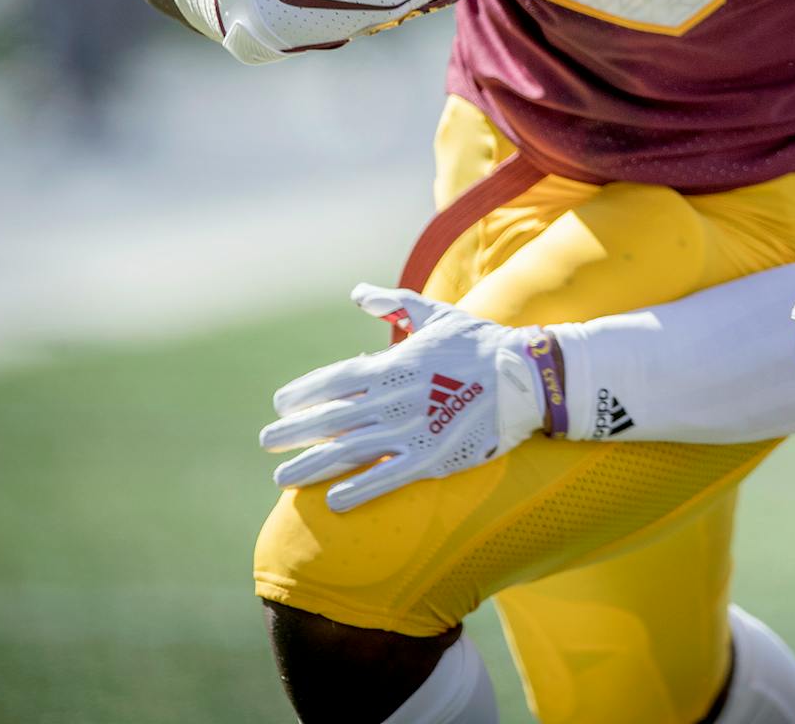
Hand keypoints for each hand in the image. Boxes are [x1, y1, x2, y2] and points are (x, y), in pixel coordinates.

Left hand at [259, 285, 547, 510]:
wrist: (528, 376)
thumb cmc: (481, 344)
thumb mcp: (436, 315)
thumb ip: (394, 303)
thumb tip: (358, 292)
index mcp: (394, 363)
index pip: (334, 380)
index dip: (303, 394)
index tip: (280, 405)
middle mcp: (395, 398)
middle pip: (331, 419)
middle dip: (294, 432)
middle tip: (266, 442)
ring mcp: (413, 430)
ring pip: (350, 451)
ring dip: (312, 465)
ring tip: (283, 479)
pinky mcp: (434, 457)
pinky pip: (388, 477)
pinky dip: (359, 489)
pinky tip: (333, 501)